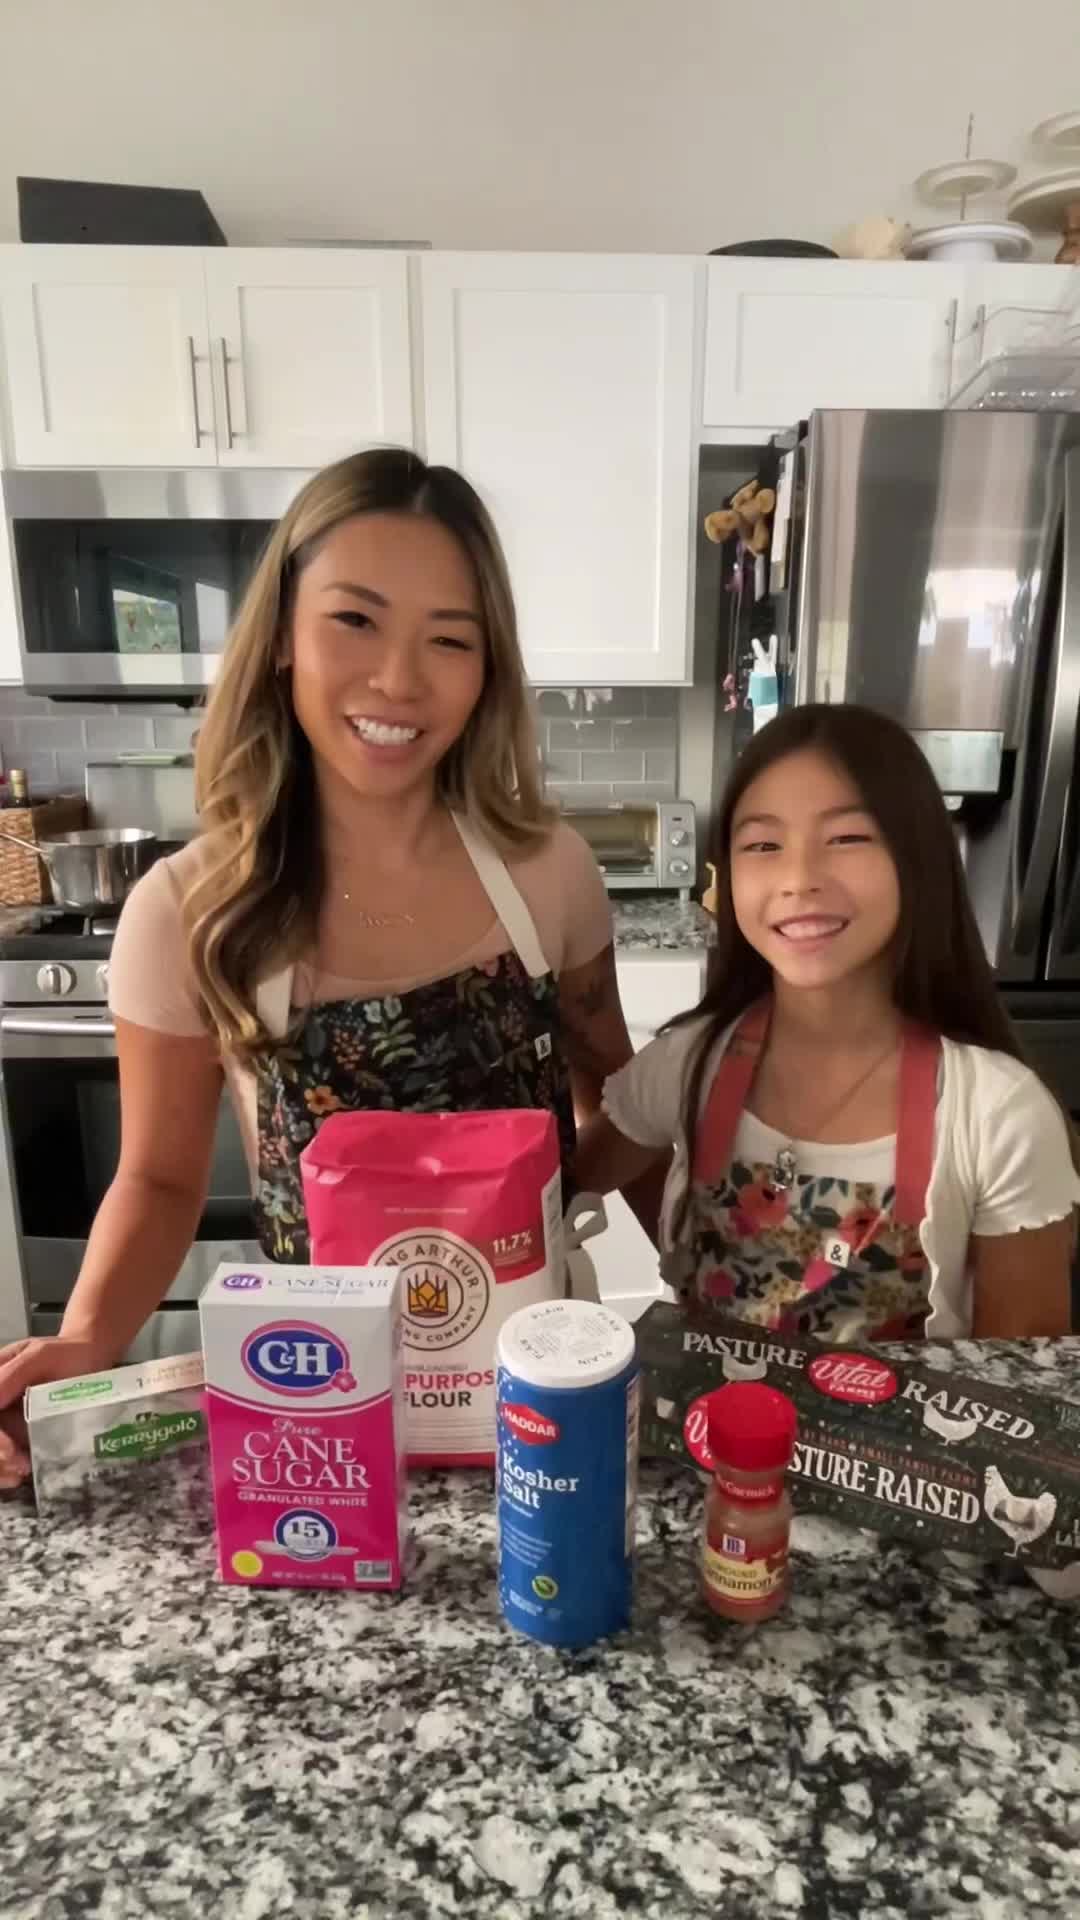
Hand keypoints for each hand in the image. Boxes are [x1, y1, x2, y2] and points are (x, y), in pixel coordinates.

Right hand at [0, 1336, 111, 1489]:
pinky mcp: (14, 1433)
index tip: (10, 1450)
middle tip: (19, 1467)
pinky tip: (21, 1474)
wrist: (89, 1358)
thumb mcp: (40, 1355)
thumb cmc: (65, 1353)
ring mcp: (2, 1419)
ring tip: (20, 1474)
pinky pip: (5, 1456)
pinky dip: (6, 1469)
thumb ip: (14, 1373)